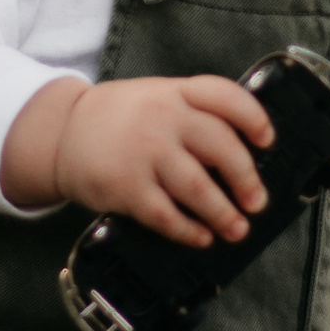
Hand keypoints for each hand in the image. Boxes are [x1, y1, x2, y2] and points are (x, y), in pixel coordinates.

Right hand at [0, 71, 274, 244]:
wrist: (62, 133)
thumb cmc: (119, 119)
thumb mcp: (155, 97)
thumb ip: (193, 113)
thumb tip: (243, 153)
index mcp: (174, 93)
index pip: (224, 97)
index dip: (253, 118)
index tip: (267, 141)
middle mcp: (162, 119)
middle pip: (220, 146)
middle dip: (246, 179)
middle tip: (257, 202)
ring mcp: (143, 153)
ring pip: (197, 187)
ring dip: (224, 213)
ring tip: (237, 228)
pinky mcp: (125, 187)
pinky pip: (166, 215)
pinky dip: (189, 230)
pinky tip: (201, 237)